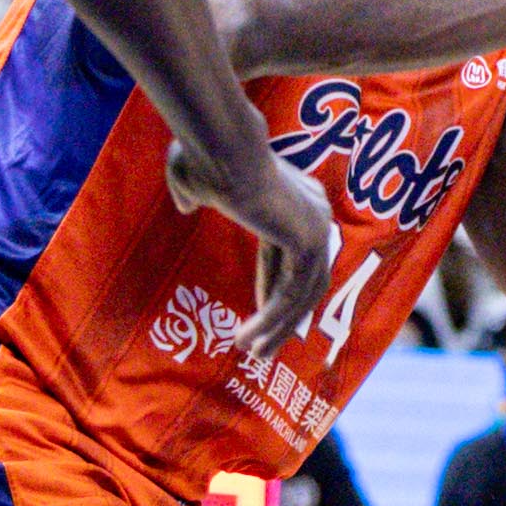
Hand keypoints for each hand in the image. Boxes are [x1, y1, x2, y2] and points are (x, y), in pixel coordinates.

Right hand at [166, 138, 337, 356]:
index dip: (273, 293)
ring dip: (277, 328)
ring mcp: (317, 227)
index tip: (257, 322)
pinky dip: (273, 320)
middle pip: (304, 280)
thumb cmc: (203, 157)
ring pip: (302, 294)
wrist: (220, 151)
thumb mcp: (194, 179)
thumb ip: (194, 192)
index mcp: (297, 196)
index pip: (290, 257)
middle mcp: (315, 212)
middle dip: (283, 320)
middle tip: (262, 350)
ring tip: (252, 354)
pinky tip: (251, 339)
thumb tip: (188, 205)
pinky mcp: (309, 243)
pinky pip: (294, 294)